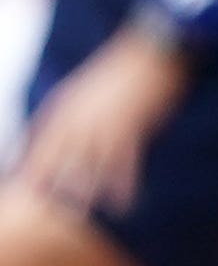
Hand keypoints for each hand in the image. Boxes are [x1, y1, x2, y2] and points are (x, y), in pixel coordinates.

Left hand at [11, 23, 184, 215]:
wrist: (153, 49)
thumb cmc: (122, 66)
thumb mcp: (83, 84)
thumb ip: (70, 108)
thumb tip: (59, 126)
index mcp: (64, 105)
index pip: (35, 141)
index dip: (25, 164)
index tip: (16, 185)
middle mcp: (79, 117)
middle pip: (57, 159)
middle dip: (47, 184)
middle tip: (41, 209)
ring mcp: (104, 124)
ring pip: (88, 166)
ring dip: (83, 192)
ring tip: (78, 216)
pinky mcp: (132, 127)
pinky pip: (124, 163)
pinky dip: (123, 185)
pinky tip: (123, 202)